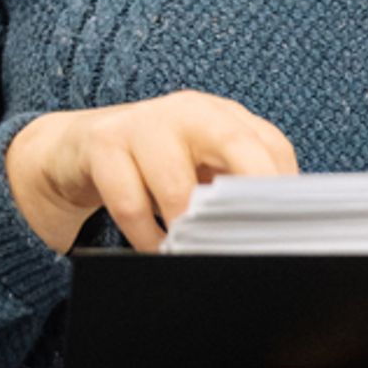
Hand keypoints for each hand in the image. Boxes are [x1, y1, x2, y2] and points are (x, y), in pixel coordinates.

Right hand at [6, 91, 297, 253]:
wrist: (81, 147)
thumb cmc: (157, 166)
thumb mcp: (201, 169)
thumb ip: (234, 190)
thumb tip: (274, 237)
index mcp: (226, 118)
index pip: (272, 148)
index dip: (282, 192)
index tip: (285, 233)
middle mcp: (192, 111)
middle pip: (237, 145)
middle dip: (248, 198)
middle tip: (248, 245)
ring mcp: (147, 122)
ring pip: (177, 185)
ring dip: (186, 231)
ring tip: (190, 256)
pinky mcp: (104, 142)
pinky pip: (131, 203)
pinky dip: (145, 237)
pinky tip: (153, 249)